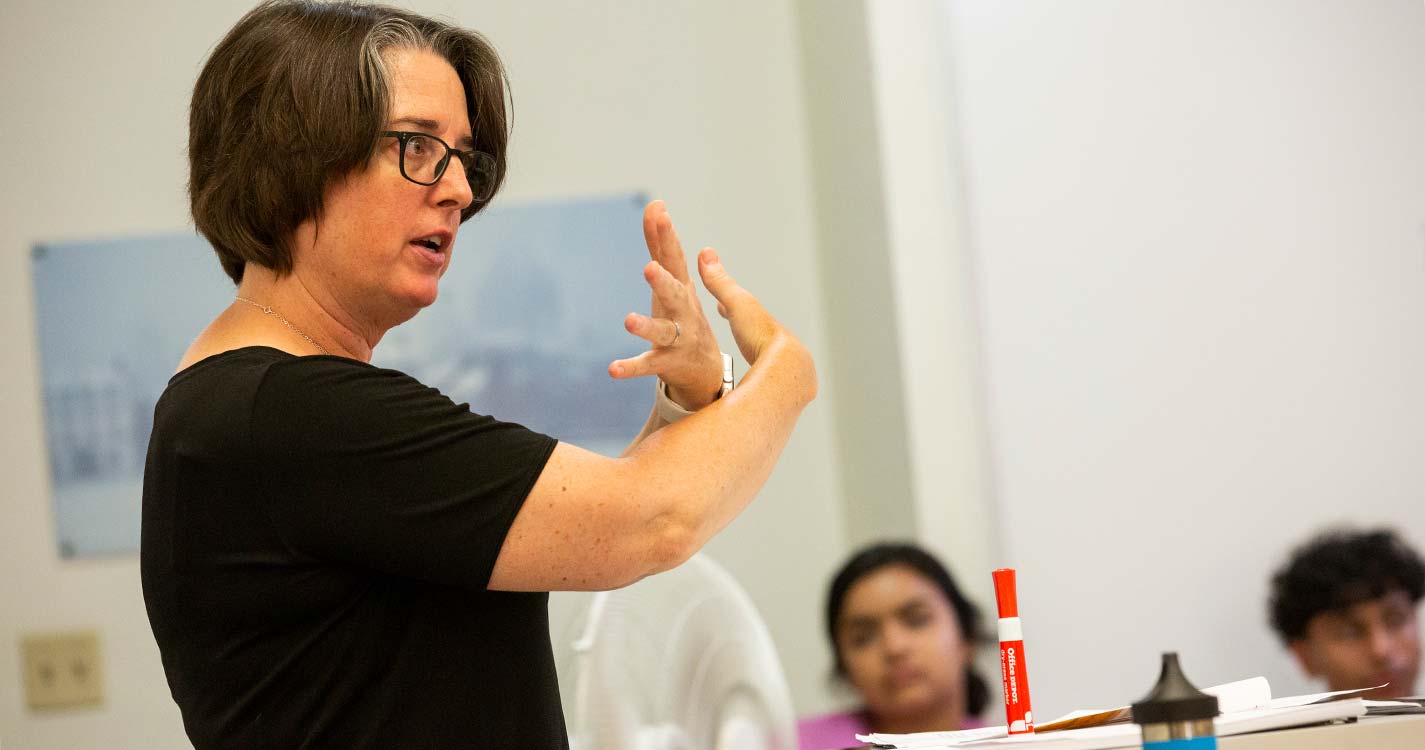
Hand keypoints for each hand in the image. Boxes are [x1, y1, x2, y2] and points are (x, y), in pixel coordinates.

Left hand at [608, 201, 723, 409]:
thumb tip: (655, 204)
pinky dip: (631, 367)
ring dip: (647, 326)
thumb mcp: (673, 278)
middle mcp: (684, 311)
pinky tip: (612, 369)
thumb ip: (660, 244)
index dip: (668, 237)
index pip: (674, 259)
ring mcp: (678, 338)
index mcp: (682, 288)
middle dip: (663, 282)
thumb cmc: (684, 314)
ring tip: (628, 321)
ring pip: (663, 331)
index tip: (660, 213)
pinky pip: (647, 365)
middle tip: (649, 268)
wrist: (704, 367)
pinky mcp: (666, 362)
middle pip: (675, 294)